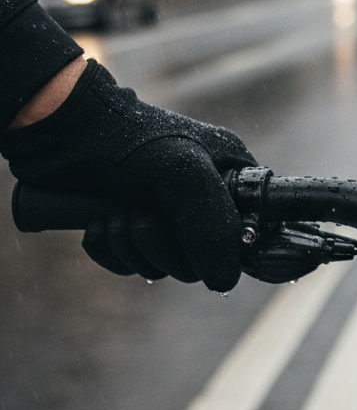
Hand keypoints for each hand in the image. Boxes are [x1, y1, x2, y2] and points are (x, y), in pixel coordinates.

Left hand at [1, 60, 255, 290]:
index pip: (247, 230)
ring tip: (113, 217)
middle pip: (202, 258)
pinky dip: (110, 253)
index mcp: (228, 176)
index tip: (189, 235)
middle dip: (164, 248)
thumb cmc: (124, 138)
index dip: (221, 246)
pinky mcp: (128, 225)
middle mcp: (200, 197)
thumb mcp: (183, 173)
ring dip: (132, 249)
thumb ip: (214, 223)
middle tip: (140, 219)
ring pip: (163, 265)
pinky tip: (97, 225)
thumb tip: (224, 280)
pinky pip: (129, 264)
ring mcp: (163, 212)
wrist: (56, 129)